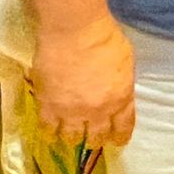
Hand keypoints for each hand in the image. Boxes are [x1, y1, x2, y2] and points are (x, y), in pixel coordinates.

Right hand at [31, 15, 135, 147]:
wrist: (75, 31)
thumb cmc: (106, 38)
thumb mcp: (126, 62)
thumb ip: (122, 83)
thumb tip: (117, 92)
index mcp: (121, 99)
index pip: (123, 128)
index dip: (120, 137)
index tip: (117, 142)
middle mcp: (98, 111)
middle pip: (97, 136)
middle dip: (96, 138)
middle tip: (92, 137)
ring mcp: (71, 111)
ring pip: (72, 137)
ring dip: (73, 136)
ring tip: (70, 134)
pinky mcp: (48, 105)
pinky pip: (47, 128)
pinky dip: (49, 132)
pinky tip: (50, 132)